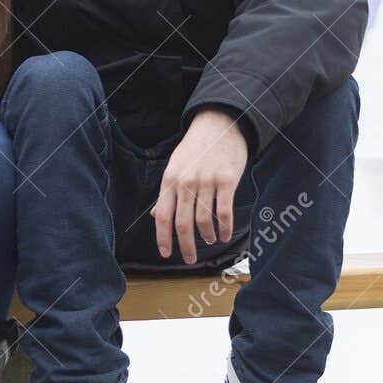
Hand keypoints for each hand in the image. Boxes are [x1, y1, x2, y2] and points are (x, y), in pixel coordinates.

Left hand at [153, 108, 248, 263]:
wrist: (220, 123)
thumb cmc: (197, 147)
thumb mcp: (175, 166)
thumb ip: (166, 192)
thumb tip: (156, 216)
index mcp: (170, 179)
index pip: (163, 216)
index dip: (164, 238)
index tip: (167, 254)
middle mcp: (186, 182)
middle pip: (183, 223)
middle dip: (186, 246)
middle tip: (190, 258)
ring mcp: (206, 181)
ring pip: (204, 220)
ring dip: (207, 236)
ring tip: (210, 240)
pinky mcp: (226, 180)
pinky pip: (224, 212)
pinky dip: (225, 228)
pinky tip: (224, 235)